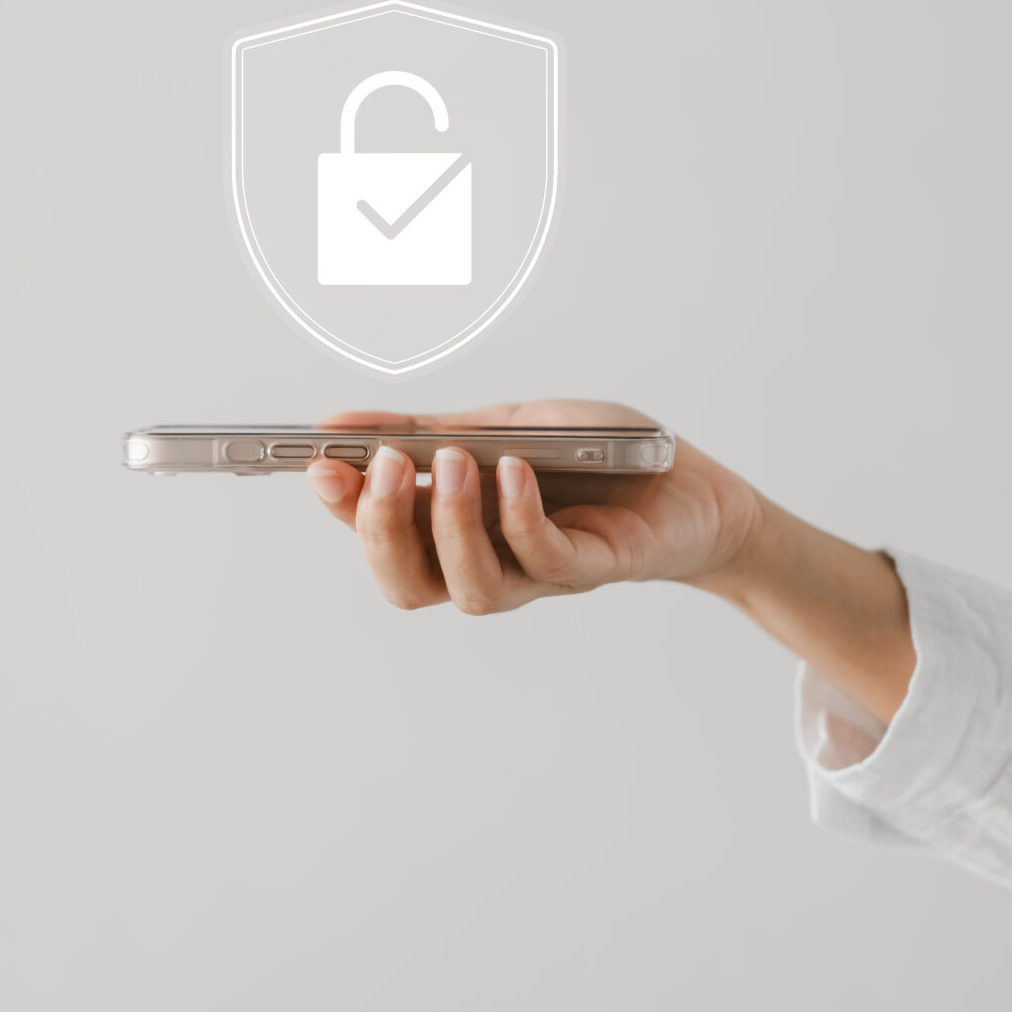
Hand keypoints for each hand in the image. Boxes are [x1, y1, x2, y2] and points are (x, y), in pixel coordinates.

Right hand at [301, 400, 764, 615]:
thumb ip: (423, 429)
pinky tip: (513, 470)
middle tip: (382, 466)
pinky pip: (541, 559)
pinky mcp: (590, 567)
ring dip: (449, 524)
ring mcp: (537, 573)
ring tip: (454, 463)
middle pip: (406, 584)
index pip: (379, 536)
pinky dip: (518, 515)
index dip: (344, 509)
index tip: (320, 465)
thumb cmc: (595, 454)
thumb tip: (334, 425)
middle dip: (381, 528)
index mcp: (454, 527)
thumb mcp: (498, 424)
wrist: (691, 482)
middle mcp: (486, 560)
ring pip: (468, 587)